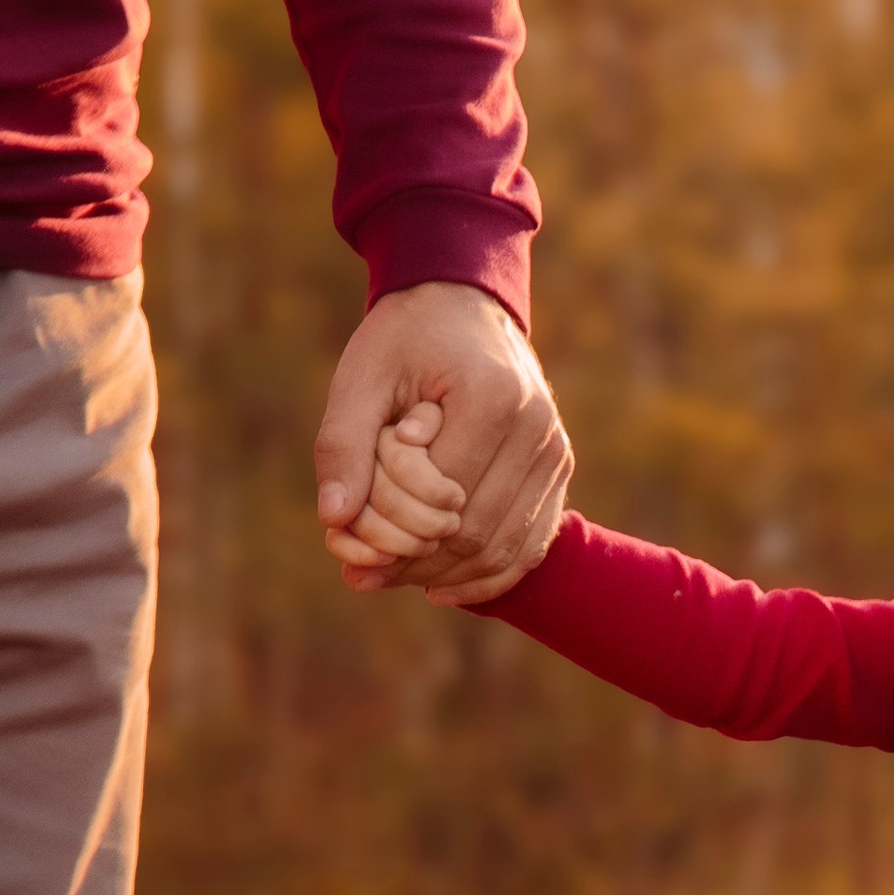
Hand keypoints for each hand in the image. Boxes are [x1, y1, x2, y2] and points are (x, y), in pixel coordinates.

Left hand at [315, 281, 570, 604]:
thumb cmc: (404, 339)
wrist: (462, 306)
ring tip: (394, 578)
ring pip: (503, 549)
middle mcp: (537, 429)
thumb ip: (342, 444)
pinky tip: (441, 588)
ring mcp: (555, 452)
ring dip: (446, 576)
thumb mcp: (360, 377)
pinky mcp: (559, 470)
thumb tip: (334, 518)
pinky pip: (530, 545)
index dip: (391, 529)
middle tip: (362, 572)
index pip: (440, 498)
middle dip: (414, 561)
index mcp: (493, 398)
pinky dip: (486, 578)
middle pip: (474, 533)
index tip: (347, 537)